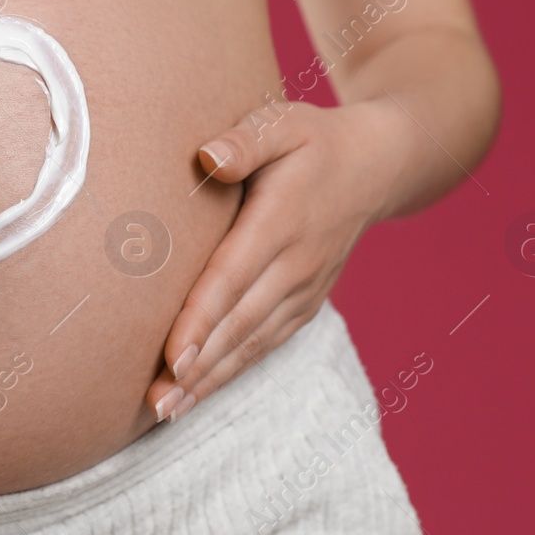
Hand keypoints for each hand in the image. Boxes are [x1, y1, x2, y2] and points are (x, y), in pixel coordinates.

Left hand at [148, 98, 401, 421]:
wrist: (378, 165)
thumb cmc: (314, 139)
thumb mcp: (282, 123)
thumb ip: (245, 141)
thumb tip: (207, 157)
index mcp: (283, 220)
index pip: (234, 277)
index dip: (202, 319)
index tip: (172, 356)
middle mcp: (296, 264)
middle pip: (240, 322)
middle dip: (198, 366)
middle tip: (157, 402)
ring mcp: (305, 288)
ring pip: (253, 341)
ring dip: (211, 379)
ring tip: (167, 411)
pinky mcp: (307, 301)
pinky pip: (268, 342)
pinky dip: (234, 370)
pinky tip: (199, 392)